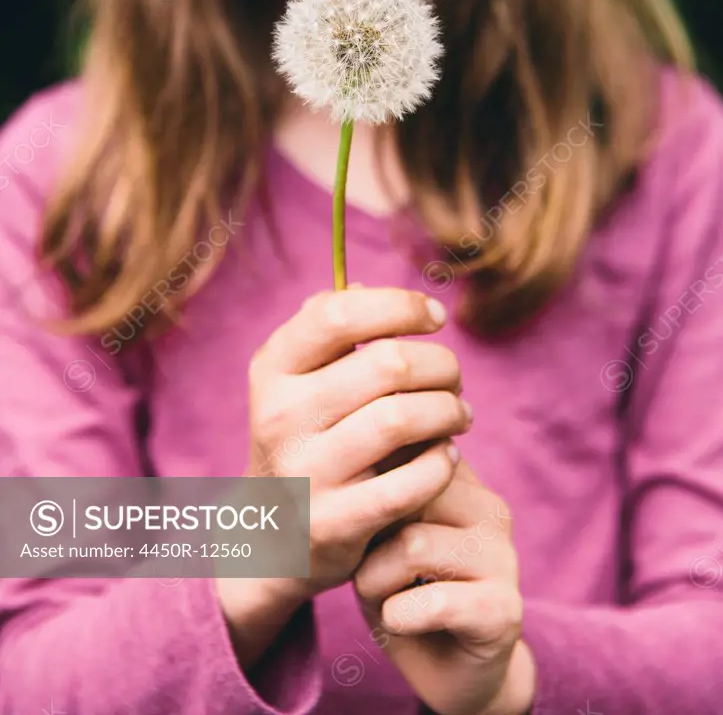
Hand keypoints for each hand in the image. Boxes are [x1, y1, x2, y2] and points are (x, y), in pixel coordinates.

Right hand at [225, 287, 472, 617]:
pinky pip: (410, 482)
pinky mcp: (333, 523)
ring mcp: (304, 472)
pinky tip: (447, 456)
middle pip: (388, 363)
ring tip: (460, 414)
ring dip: (449, 410)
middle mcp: (280, 415)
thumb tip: (363, 285)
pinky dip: (441, 463)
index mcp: (273, 368)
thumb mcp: (298, 379)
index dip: (399, 306)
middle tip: (454, 376)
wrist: (273, 536)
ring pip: (402, 418)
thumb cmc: (306, 436)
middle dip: (440, 363)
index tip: (435, 316)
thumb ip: (327, 330)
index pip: (339, 314)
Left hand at [353, 458, 535, 714]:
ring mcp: (504, 557)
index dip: (365, 483)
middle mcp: (489, 508)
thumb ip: (378, 492)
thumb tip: (354, 457)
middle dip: (367, 533)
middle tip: (362, 565)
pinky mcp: (504, 609)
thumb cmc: (402, 589)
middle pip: (405, 492)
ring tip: (378, 596)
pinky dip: (398, 615)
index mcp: (461, 479)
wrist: (449, 670)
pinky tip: (400, 621)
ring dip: (375, 579)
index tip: (347, 511)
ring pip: (412, 543)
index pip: (407, 448)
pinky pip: (433, 602)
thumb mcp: (379, 533)